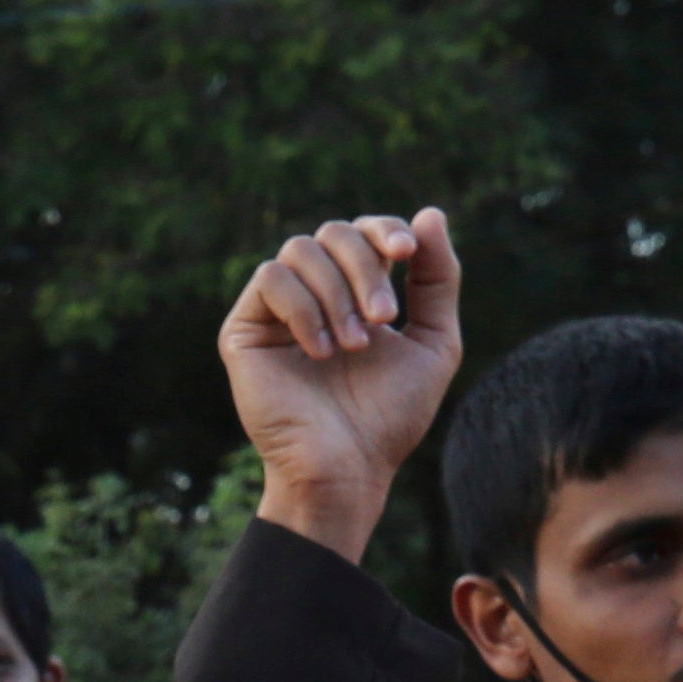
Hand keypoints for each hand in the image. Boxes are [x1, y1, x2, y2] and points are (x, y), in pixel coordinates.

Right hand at [225, 209, 463, 559]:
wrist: (348, 468)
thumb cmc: (390, 417)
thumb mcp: (435, 342)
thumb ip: (438, 280)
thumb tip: (430, 213)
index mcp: (355, 293)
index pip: (363, 232)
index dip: (384, 230)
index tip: (407, 255)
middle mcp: (314, 295)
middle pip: (333, 232)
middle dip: (364, 268)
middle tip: (383, 320)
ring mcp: (276, 312)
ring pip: (300, 250)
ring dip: (335, 293)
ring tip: (352, 346)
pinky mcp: (243, 332)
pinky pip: (270, 279)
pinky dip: (303, 307)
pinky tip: (320, 352)